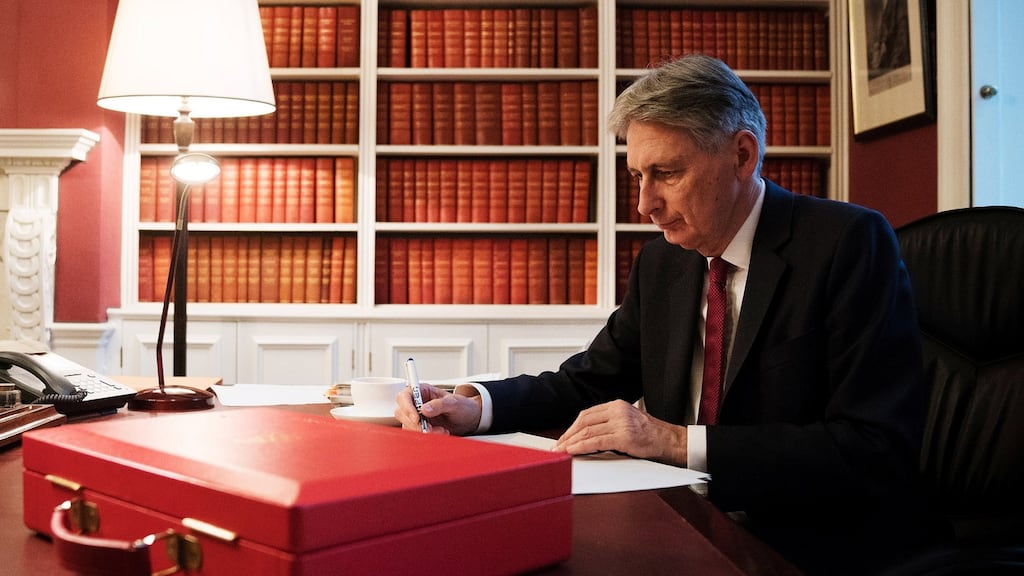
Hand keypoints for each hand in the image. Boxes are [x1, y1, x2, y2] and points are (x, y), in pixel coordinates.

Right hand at [394, 383, 481, 435]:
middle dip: (416, 424)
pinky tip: (440, 433)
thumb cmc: (462, 406)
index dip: (407, 407)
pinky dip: (427, 437)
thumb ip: (439, 404)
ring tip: (442, 431)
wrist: (469, 419)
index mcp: (422, 391)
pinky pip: (415, 434)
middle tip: (430, 429)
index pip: (405, 396)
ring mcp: (417, 417)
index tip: (416, 418)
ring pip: (408, 426)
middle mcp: (417, 403)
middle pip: (402, 413)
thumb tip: (424, 409)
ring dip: (423, 432)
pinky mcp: (420, 428)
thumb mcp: (454, 402)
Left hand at [553, 400, 687, 466]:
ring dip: (572, 442)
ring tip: (562, 451)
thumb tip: (584, 434)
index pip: (587, 414)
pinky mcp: (624, 437)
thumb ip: (607, 423)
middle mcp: (617, 411)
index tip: (563, 437)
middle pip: (584, 422)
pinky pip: (597, 442)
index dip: (572, 427)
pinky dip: (582, 447)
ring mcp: (621, 423)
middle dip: (568, 435)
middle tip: (558, 446)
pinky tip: (573, 451)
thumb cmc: (648, 434)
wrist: (669, 441)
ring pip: (588, 432)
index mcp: (616, 405)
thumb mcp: (626, 420)